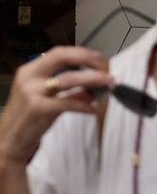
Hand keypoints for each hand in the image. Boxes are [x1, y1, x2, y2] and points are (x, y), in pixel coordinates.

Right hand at [0, 47, 111, 164]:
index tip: (98, 58)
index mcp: (29, 70)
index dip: (80, 53)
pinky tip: (95, 109)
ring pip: (69, 79)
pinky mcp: (38, 108)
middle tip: (106, 69)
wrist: (9, 140)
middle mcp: (29, 77)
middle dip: (88, 61)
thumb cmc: (29, 118)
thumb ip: (67, 91)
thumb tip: (94, 88)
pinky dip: (85, 105)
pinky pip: (68, 103)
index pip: (57, 53)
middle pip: (62, 59)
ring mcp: (32, 92)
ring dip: (93, 80)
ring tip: (109, 85)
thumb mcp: (45, 98)